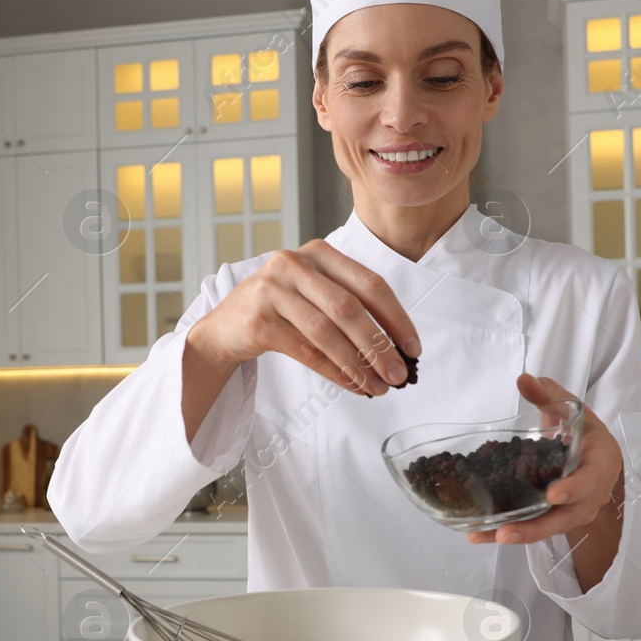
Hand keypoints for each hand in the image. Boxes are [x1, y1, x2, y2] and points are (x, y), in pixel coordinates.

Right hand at [186, 240, 420, 396]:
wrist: (226, 326)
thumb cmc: (281, 310)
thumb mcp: (315, 295)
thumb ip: (351, 308)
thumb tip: (396, 348)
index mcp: (319, 253)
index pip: (369, 284)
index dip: (396, 317)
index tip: (413, 347)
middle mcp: (295, 264)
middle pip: (349, 308)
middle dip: (379, 345)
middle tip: (399, 374)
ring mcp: (272, 290)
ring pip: (327, 331)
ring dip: (358, 363)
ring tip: (378, 386)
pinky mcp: (258, 320)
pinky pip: (305, 351)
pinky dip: (334, 371)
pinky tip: (352, 384)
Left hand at [469, 374, 624, 547]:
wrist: (593, 451)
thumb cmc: (582, 428)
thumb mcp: (570, 407)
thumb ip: (548, 394)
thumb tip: (524, 379)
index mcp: (601, 462)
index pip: (590, 479)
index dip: (573, 489)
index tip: (552, 495)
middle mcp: (591, 494)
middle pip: (565, 517)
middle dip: (535, 528)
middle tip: (506, 533)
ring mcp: (575, 511)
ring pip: (547, 528)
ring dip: (516, 535)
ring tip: (482, 536)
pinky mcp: (557, 518)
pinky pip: (535, 528)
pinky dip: (510, 532)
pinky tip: (480, 533)